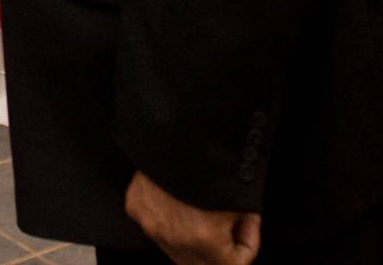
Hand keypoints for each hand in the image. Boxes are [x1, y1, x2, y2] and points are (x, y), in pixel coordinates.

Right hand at [124, 172, 260, 264]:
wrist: (176, 130)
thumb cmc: (214, 162)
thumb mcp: (242, 197)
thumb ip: (245, 225)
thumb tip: (242, 230)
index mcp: (204, 240)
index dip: (246, 245)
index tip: (246, 225)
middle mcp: (173, 239)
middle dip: (218, 252)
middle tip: (227, 227)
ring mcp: (150, 225)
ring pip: (175, 251)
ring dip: (192, 241)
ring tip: (201, 212)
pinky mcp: (135, 208)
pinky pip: (155, 226)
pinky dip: (168, 221)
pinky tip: (176, 202)